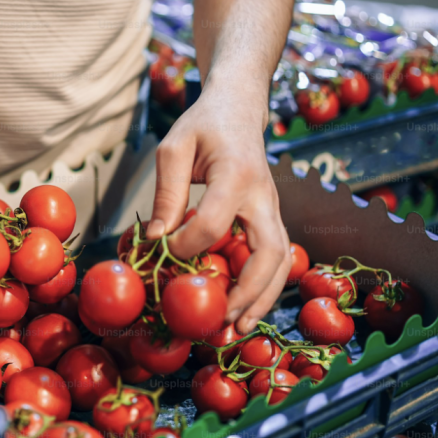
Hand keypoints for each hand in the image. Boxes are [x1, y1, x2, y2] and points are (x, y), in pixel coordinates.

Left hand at [146, 88, 289, 333]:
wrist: (239, 108)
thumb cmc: (203, 124)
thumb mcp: (174, 147)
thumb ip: (167, 193)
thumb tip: (156, 241)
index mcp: (237, 173)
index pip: (216, 222)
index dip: (188, 246)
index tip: (163, 255)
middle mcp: (264, 195)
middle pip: (269, 252)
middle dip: (248, 291)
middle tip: (220, 321)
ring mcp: (272, 208)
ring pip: (282, 260)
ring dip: (262, 298)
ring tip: (236, 329)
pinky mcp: (271, 218)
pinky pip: (276, 257)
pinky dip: (264, 287)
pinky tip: (243, 309)